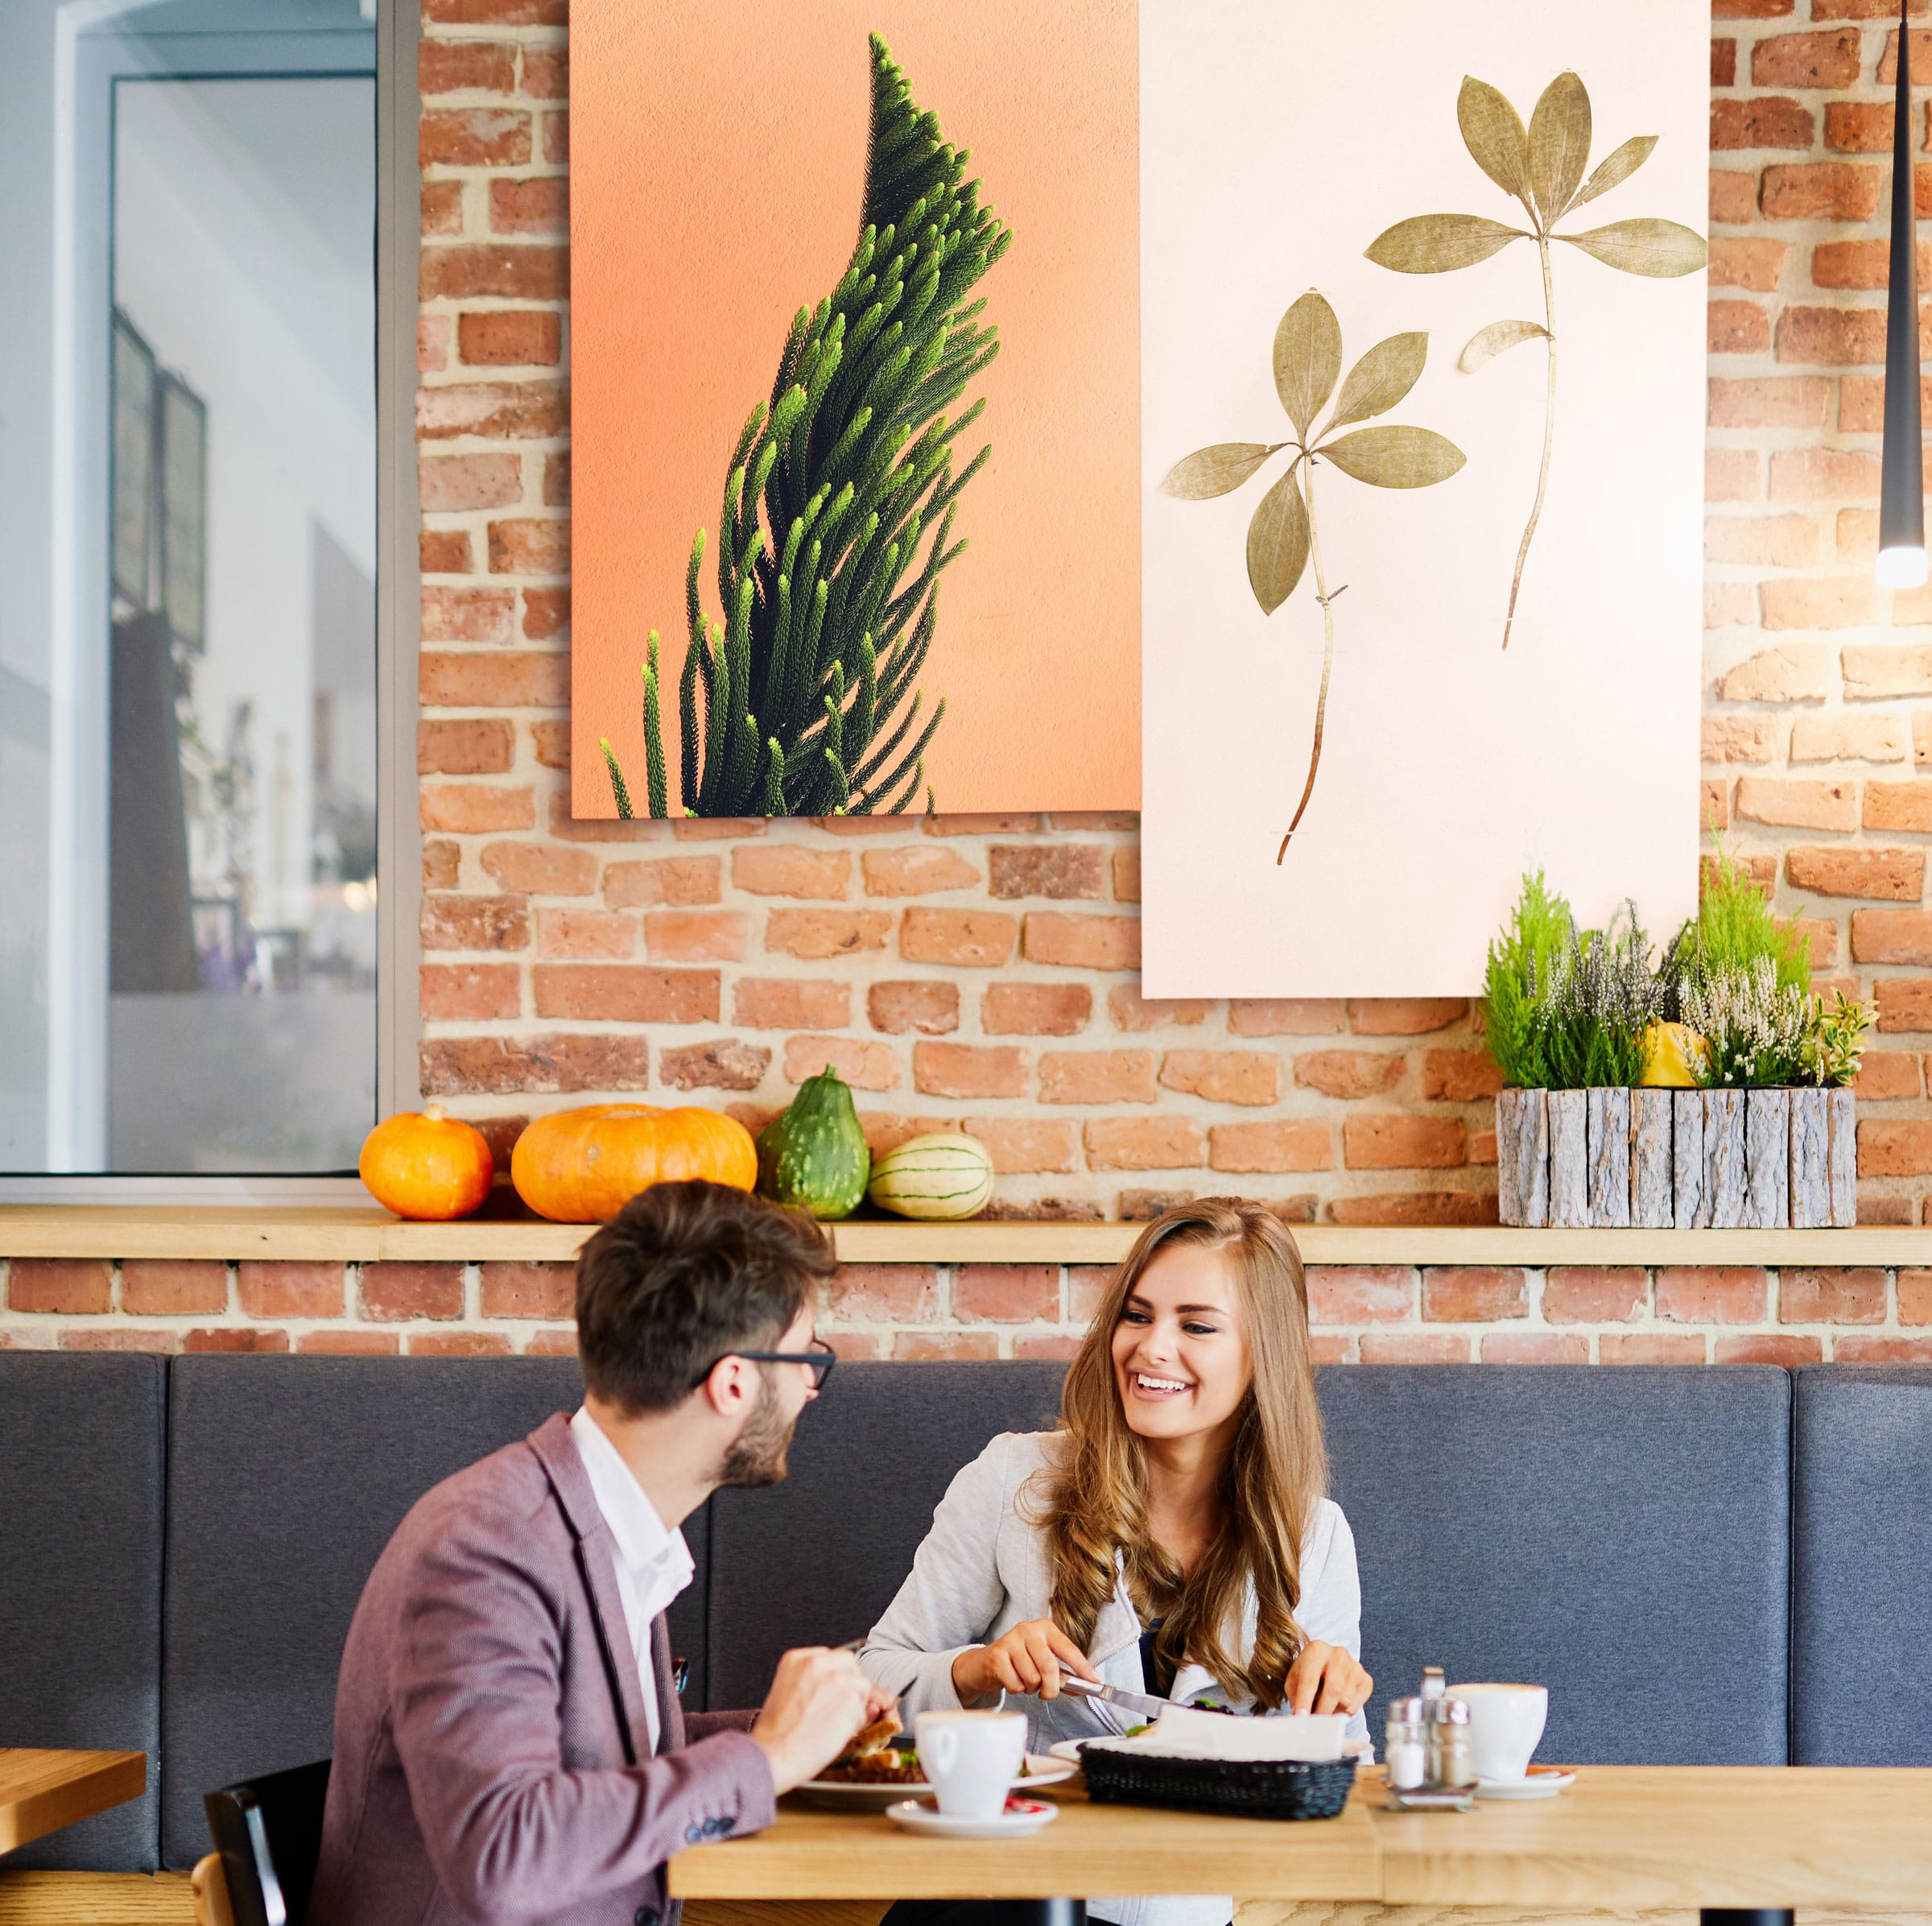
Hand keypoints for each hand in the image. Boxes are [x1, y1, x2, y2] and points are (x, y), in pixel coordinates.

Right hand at [750, 1647, 895, 1793]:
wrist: (772, 1755)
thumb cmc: (774, 1735)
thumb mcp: (784, 1693)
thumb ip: (810, 1684)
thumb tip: (838, 1691)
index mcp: (796, 1659)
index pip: (830, 1657)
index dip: (836, 1676)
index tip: (833, 1692)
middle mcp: (816, 1663)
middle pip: (849, 1665)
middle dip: (850, 1685)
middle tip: (840, 1709)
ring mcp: (835, 1680)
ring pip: (861, 1687)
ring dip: (854, 1707)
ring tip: (833, 1726)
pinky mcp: (850, 1700)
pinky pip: (863, 1712)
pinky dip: (855, 1725)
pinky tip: (834, 1735)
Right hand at [950, 1619, 1098, 1704]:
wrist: (984, 1663)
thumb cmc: (1018, 1662)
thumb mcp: (1041, 1661)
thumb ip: (1062, 1673)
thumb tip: (1084, 1686)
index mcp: (1045, 1628)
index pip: (1068, 1648)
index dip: (1082, 1667)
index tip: (1094, 1681)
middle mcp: (1028, 1629)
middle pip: (1049, 1666)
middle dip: (1051, 1688)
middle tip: (1048, 1695)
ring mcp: (1011, 1640)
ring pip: (1032, 1678)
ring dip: (1031, 1689)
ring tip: (1025, 1681)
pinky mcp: (996, 1655)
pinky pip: (1015, 1684)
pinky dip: (1016, 1690)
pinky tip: (1011, 1680)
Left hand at [1283, 1640, 1370, 1715]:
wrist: (1328, 1664)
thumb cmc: (1308, 1672)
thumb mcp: (1295, 1679)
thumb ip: (1296, 1697)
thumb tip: (1299, 1719)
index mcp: (1317, 1650)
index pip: (1310, 1679)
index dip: (1304, 1700)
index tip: (1301, 1716)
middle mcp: (1338, 1654)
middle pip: (1334, 1690)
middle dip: (1322, 1711)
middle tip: (1314, 1724)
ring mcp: (1355, 1666)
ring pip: (1346, 1701)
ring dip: (1332, 1713)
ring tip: (1323, 1712)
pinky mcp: (1366, 1680)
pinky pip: (1356, 1706)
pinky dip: (1344, 1713)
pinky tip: (1336, 1707)